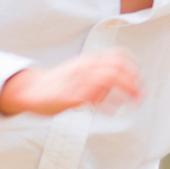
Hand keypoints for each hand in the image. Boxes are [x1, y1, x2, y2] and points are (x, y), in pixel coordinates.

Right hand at [0, 50, 142, 115]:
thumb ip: (100, 73)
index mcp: (89, 60)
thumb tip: (125, 82)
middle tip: (139, 97)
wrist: (30, 89)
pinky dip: (106, 104)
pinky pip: (93, 96)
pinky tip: (111, 112)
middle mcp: (84, 67)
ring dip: (124, 92)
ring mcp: (77, 80)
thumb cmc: (59, 83)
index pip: (118, 56)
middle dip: (133, 82)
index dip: (133, 68)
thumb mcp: (81, 71)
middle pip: (117, 68)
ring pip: (108, 78)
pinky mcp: (69, 95)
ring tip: (130, 104)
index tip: (140, 81)